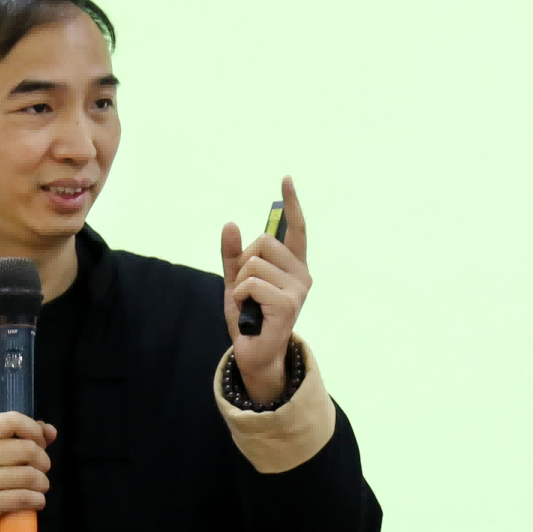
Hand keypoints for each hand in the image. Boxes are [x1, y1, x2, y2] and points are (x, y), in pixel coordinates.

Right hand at [0, 413, 56, 531]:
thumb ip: (21, 437)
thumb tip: (50, 431)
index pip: (13, 420)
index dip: (35, 430)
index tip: (41, 443)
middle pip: (27, 449)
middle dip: (43, 462)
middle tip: (40, 471)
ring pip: (29, 475)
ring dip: (43, 484)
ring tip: (39, 488)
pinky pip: (24, 497)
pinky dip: (38, 500)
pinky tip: (36, 501)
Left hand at [220, 175, 310, 402]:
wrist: (253, 352)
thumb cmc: (249, 316)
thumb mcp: (236, 280)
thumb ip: (233, 254)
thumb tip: (230, 224)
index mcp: (293, 265)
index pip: (296, 228)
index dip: (291, 203)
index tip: (286, 178)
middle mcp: (302, 274)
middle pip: (263, 242)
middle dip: (244, 263)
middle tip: (247, 290)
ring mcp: (298, 290)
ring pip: (253, 264)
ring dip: (240, 284)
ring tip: (249, 304)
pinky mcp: (288, 304)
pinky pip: (251, 284)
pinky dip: (240, 297)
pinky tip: (248, 313)